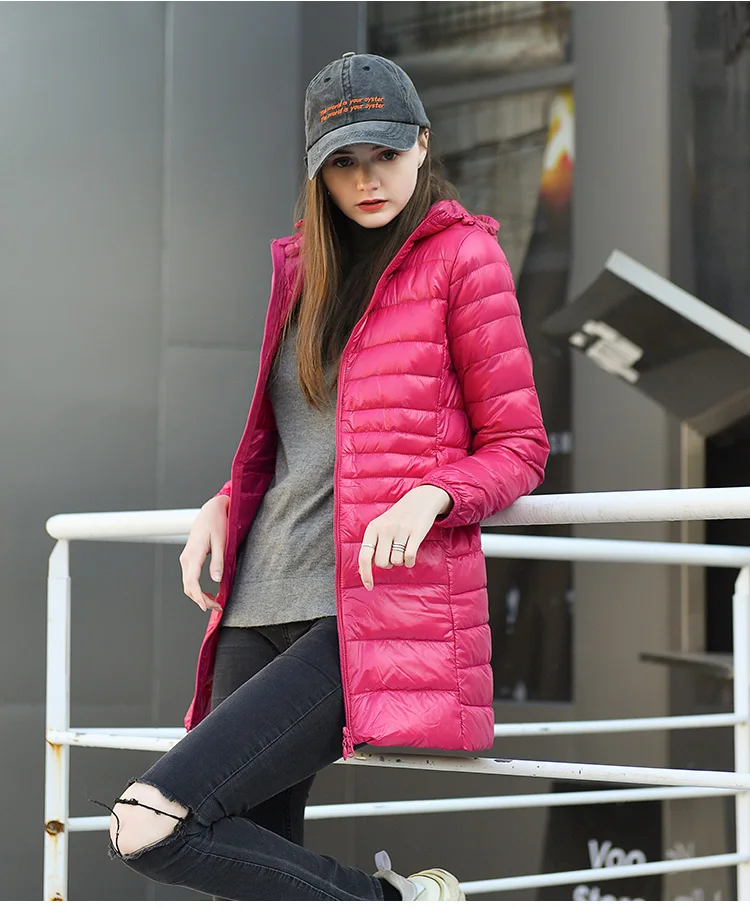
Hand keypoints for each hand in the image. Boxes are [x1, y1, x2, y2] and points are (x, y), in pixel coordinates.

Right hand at [178, 494, 229, 611]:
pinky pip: (189, 578)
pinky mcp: (189, 558)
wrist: (210, 510)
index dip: (200, 598)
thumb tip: (216, 580)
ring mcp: (186, 559)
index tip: (211, 606)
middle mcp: (186, 558)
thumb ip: (218, 561)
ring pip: (188, 584)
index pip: (192, 583)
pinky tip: (208, 592)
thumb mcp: (221, 542)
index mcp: (193, 555)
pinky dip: (197, 589)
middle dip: (201, 600)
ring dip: (199, 596)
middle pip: (188, 587)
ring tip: (214, 602)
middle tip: (218, 606)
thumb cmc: (217, 523)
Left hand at [358, 485, 451, 590]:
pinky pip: (409, 558)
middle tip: (393, 555)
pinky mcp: (416, 532)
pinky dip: (410, 562)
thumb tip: (362, 572)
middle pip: (382, 563)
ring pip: (396, 562)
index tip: (370, 586)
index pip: (364, 556)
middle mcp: (384, 529)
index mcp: (372, 529)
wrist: (419, 501)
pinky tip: (410, 556)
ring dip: (400, 562)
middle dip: (388, 564)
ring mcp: (400, 530)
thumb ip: (371, 548)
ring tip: (403, 550)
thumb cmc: (396, 520)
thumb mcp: (379, 529)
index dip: (366, 574)